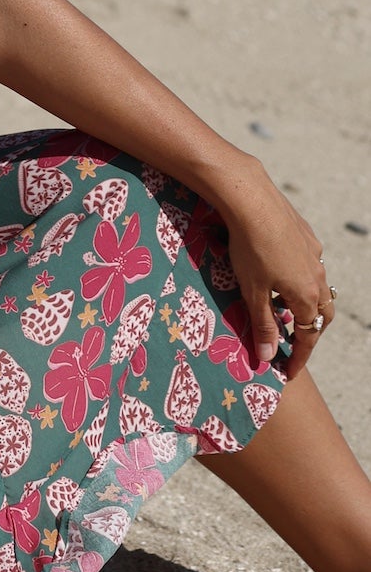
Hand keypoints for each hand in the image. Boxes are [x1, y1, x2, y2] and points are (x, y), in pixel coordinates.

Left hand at [217, 166, 333, 381]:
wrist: (252, 200)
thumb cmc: (249, 248)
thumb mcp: (252, 291)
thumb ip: (262, 326)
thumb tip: (268, 358)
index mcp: (307, 295)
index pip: (308, 336)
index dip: (299, 356)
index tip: (288, 371)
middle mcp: (318, 276)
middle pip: (322, 314)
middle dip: (310, 331)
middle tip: (292, 342)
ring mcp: (315, 254)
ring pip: (318, 288)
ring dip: (305, 303)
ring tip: (283, 308)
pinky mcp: (306, 234)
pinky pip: (310, 264)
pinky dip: (300, 278)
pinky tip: (280, 272)